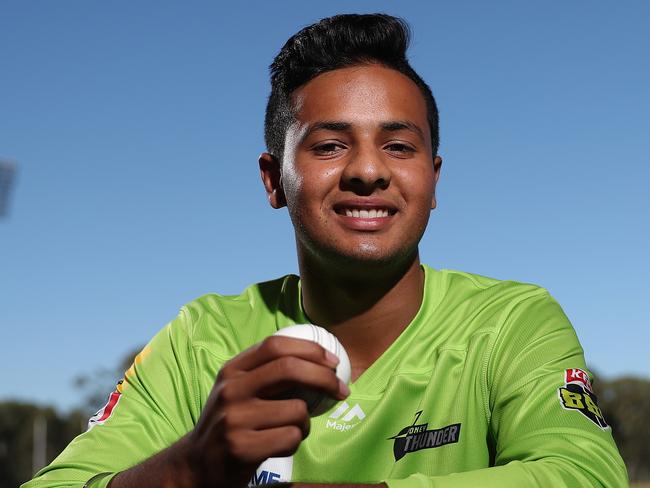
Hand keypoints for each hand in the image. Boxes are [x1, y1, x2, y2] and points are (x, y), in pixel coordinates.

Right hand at [184, 335, 348, 486]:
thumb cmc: (230, 422)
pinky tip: (279, 446)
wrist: (196, 465)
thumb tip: (320, 361)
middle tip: (342, 390)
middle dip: (324, 378)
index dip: (310, 349)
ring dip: (305, 422)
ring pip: (296, 410)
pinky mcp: (241, 447)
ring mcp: (234, 418)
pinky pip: (290, 438)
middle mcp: (231, 389)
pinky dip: (294, 442)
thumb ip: (267, 373)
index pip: (276, 345)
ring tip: (292, 429)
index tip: (333, 361)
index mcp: (232, 369)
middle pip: (289, 369)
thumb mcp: (238, 389)